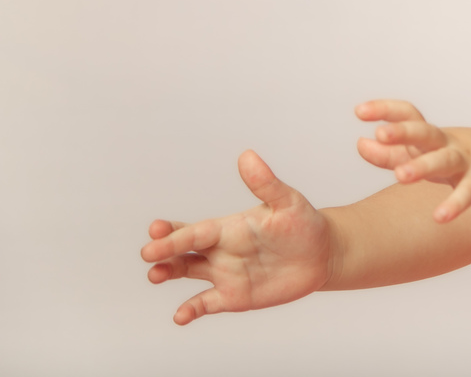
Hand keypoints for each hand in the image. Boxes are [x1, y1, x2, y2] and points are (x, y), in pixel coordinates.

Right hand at [140, 151, 332, 324]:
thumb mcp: (287, 202)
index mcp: (229, 227)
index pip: (197, 230)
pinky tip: (181, 316)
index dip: (176, 232)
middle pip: (184, 250)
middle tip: (148, 254)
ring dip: (169, 273)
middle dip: (164, 251)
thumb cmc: (303, 224)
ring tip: (155, 275)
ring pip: (188, 273)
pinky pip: (207, 304)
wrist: (322, 255)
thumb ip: (266, 184)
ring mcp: (225, 274)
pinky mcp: (234, 296)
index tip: (156, 230)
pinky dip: (191, 310)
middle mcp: (221, 250)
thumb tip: (248, 156)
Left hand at [356, 100, 470, 223]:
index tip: (359, 111)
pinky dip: (455, 204)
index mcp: (434, 135)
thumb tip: (360, 143)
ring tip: (400, 177)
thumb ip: (394, 153)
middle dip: (403, 132)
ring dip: (423, 167)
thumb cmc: (470, 158)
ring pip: (445, 161)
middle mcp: (450, 144)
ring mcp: (470, 161)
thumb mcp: (431, 154)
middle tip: (380, 133)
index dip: (386, 111)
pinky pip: (469, 193)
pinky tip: (439, 217)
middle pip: (425, 133)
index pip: (410, 114)